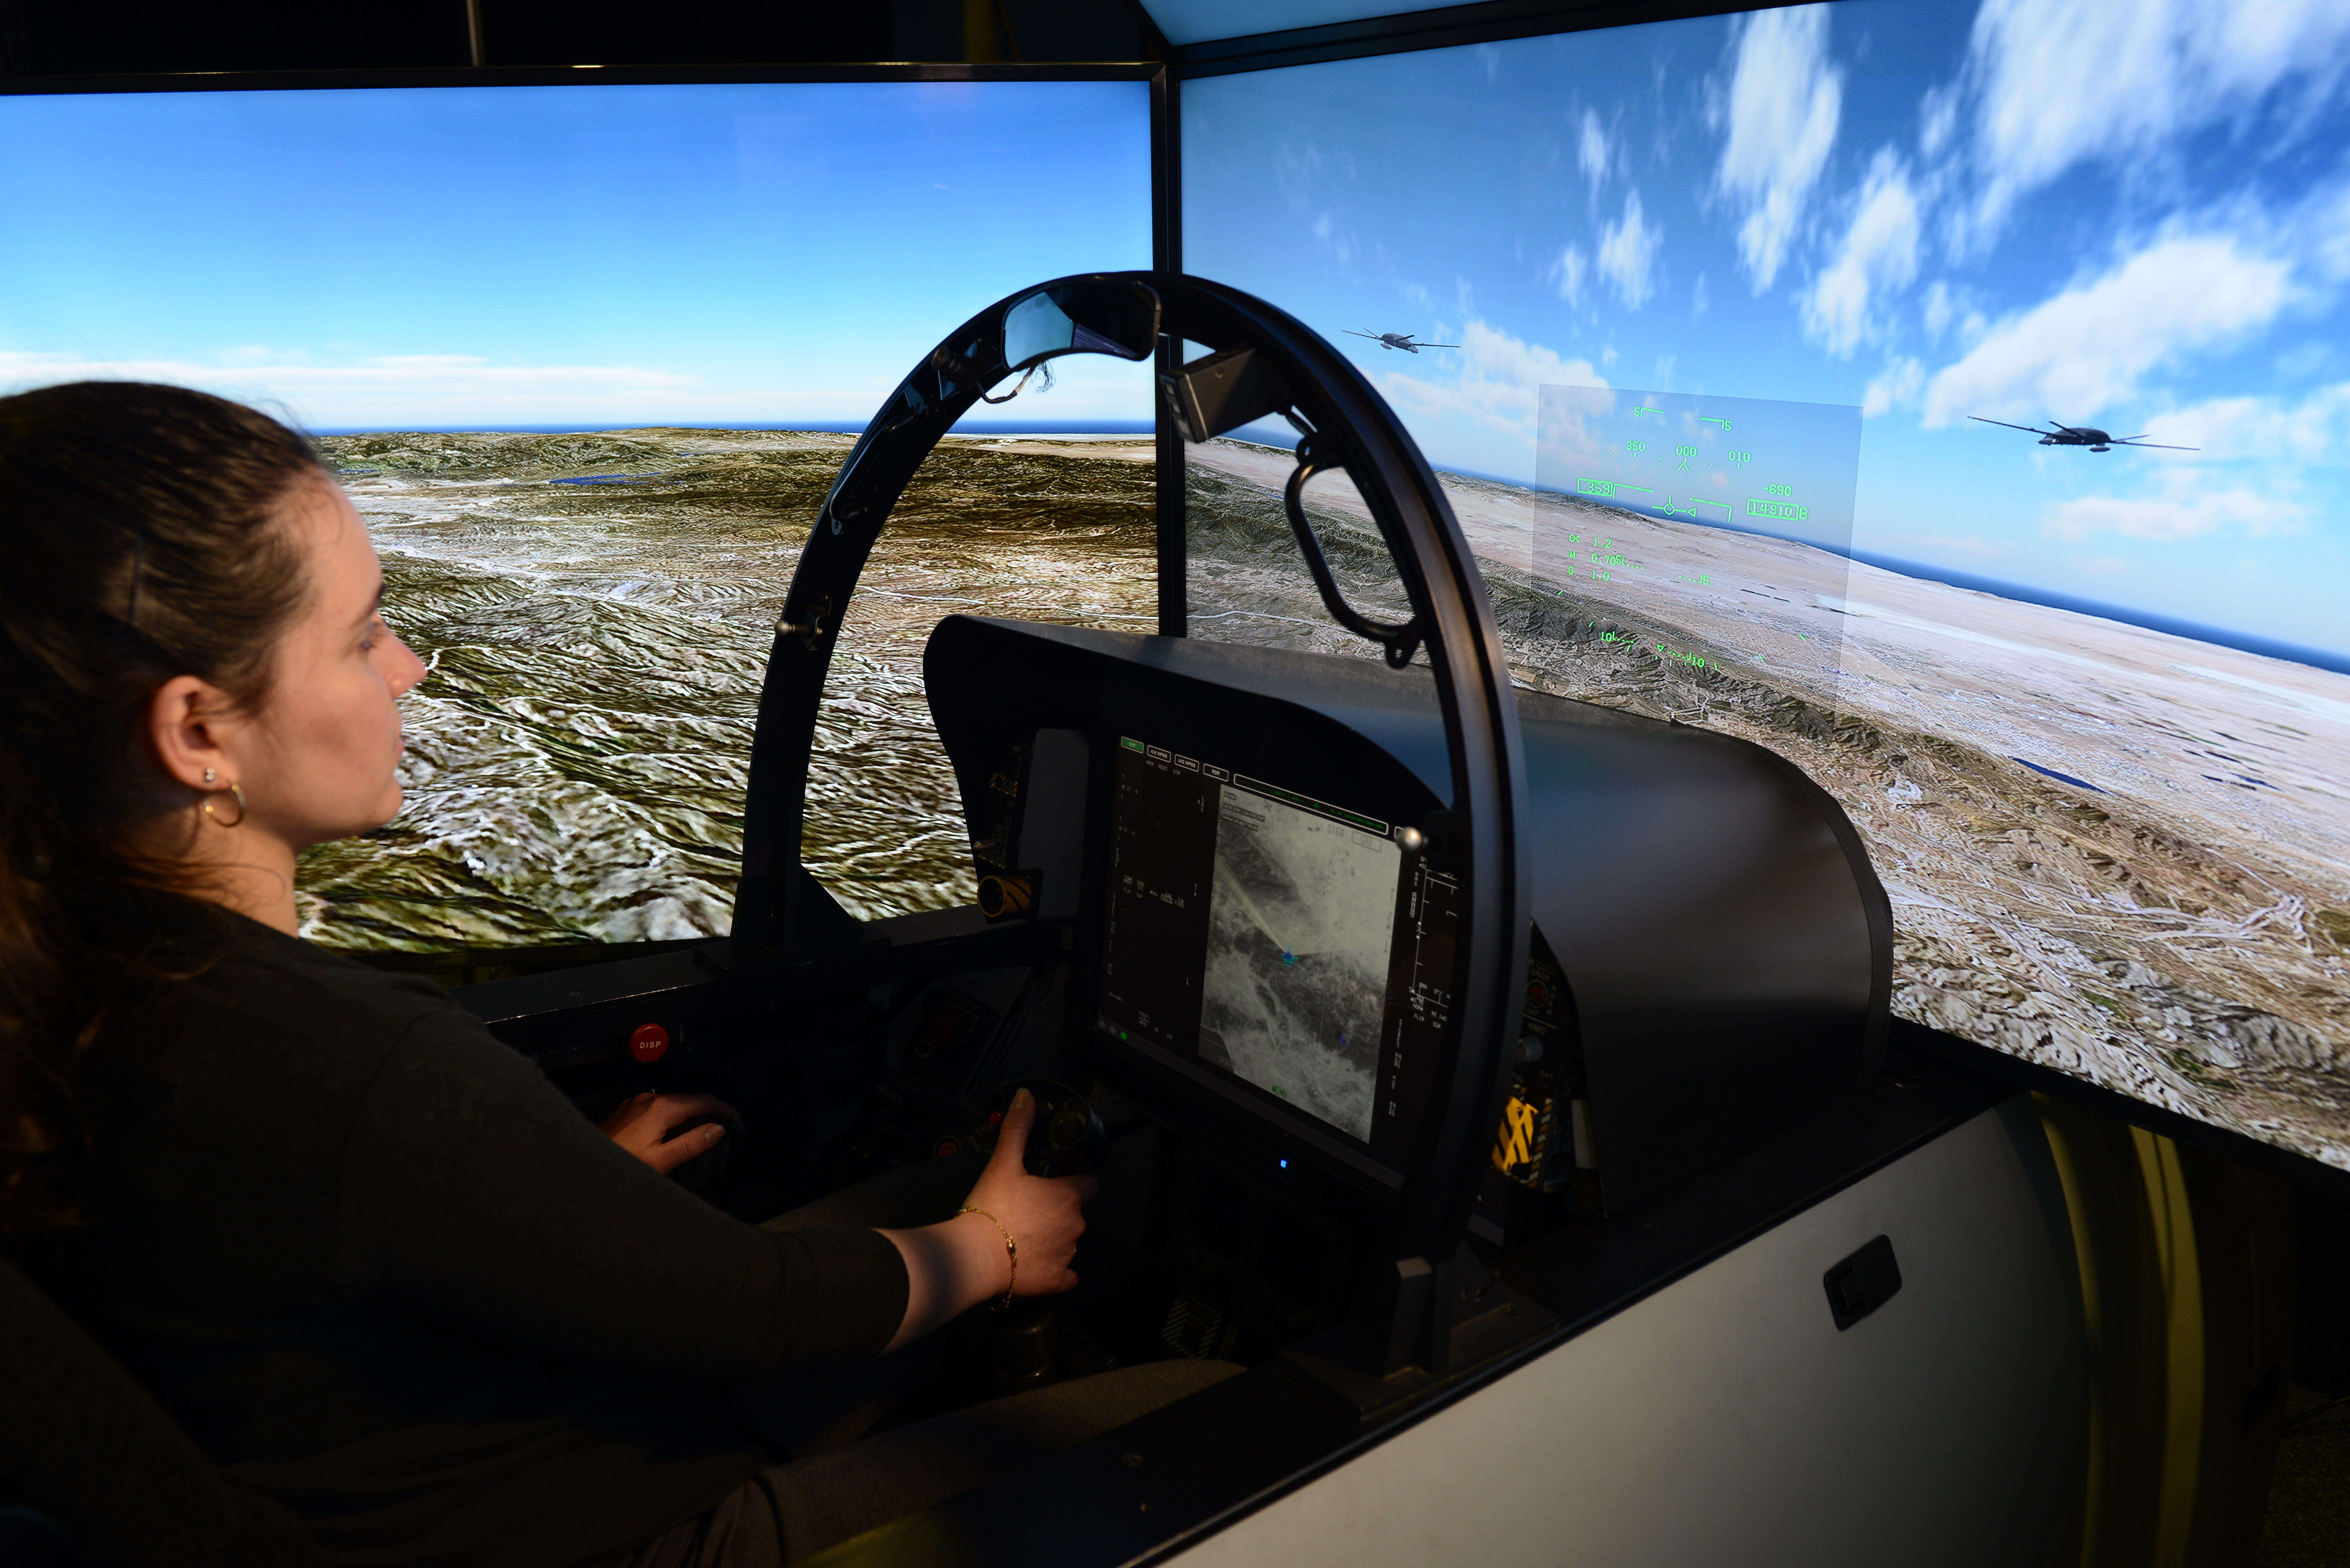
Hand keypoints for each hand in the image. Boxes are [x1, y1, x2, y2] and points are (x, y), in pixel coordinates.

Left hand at [599, 1091, 742, 1175]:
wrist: (581, 1166)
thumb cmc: (617, 1165)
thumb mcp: (660, 1161)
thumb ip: (691, 1144)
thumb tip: (717, 1130)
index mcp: (661, 1108)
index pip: (705, 1101)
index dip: (727, 1111)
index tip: (739, 1124)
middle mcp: (649, 1100)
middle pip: (690, 1100)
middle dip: (712, 1112)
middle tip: (727, 1130)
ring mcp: (636, 1104)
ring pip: (674, 1105)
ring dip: (692, 1116)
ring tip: (704, 1133)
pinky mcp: (628, 1112)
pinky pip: (658, 1111)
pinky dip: (673, 1119)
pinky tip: (673, 1134)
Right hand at [958, 1087, 1098, 1299]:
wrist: (975, 1256)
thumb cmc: (990, 1210)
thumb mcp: (1004, 1161)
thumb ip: (1018, 1127)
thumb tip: (1026, 1097)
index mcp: (1067, 1195)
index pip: (1089, 1183)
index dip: (1075, 1180)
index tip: (1058, 1182)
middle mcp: (1074, 1224)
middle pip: (1076, 1212)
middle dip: (1057, 1210)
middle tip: (1029, 1208)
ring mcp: (1068, 1253)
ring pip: (1069, 1241)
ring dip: (1053, 1236)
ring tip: (1023, 1233)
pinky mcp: (1057, 1280)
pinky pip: (1066, 1274)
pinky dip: (1054, 1269)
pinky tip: (1035, 1261)